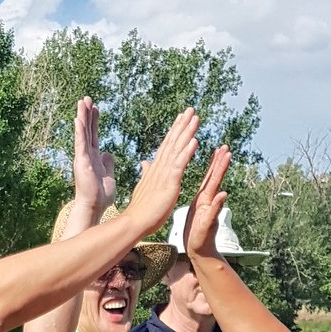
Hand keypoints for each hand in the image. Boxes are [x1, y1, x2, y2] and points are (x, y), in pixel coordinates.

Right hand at [72, 97, 114, 213]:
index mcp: (94, 158)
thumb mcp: (109, 176)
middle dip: (87, 114)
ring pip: (82, 133)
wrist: (95, 207)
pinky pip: (80, 143)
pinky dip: (80, 131)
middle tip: (86, 98)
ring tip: (82, 102)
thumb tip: (108, 154)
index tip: (95, 108)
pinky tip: (78, 119)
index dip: (94, 121)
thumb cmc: (101, 196)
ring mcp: (83, 158)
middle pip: (87, 130)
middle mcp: (87, 156)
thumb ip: (108, 164)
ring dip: (82, 117)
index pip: (94, 135)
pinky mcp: (82, 162)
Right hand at [125, 108, 199, 233]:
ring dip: (186, 132)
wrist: (135, 222)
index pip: (167, 146)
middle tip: (191, 109)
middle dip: (182, 125)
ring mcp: (164, 174)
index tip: (181, 118)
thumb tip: (145, 162)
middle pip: (173, 142)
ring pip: (177, 149)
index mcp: (156, 169)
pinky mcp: (169, 183)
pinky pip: (180, 165)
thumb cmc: (141, 209)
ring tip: (195, 118)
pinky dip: (187, 152)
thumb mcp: (145, 186)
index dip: (174, 131)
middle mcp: (160, 168)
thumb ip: (147, 172)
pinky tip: (194, 141)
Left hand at [184, 145, 231, 257]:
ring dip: (221, 175)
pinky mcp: (207, 223)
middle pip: (215, 180)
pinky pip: (212, 212)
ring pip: (216, 190)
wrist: (196, 250)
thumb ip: (202, 200)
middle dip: (220, 164)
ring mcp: (209, 211)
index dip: (214, 163)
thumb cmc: (194, 231)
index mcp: (203, 198)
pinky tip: (223, 194)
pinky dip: (218, 203)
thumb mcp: (196, 211)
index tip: (219, 148)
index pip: (209, 177)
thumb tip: (208, 190)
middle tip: (226, 148)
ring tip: (226, 160)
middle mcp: (209, 202)